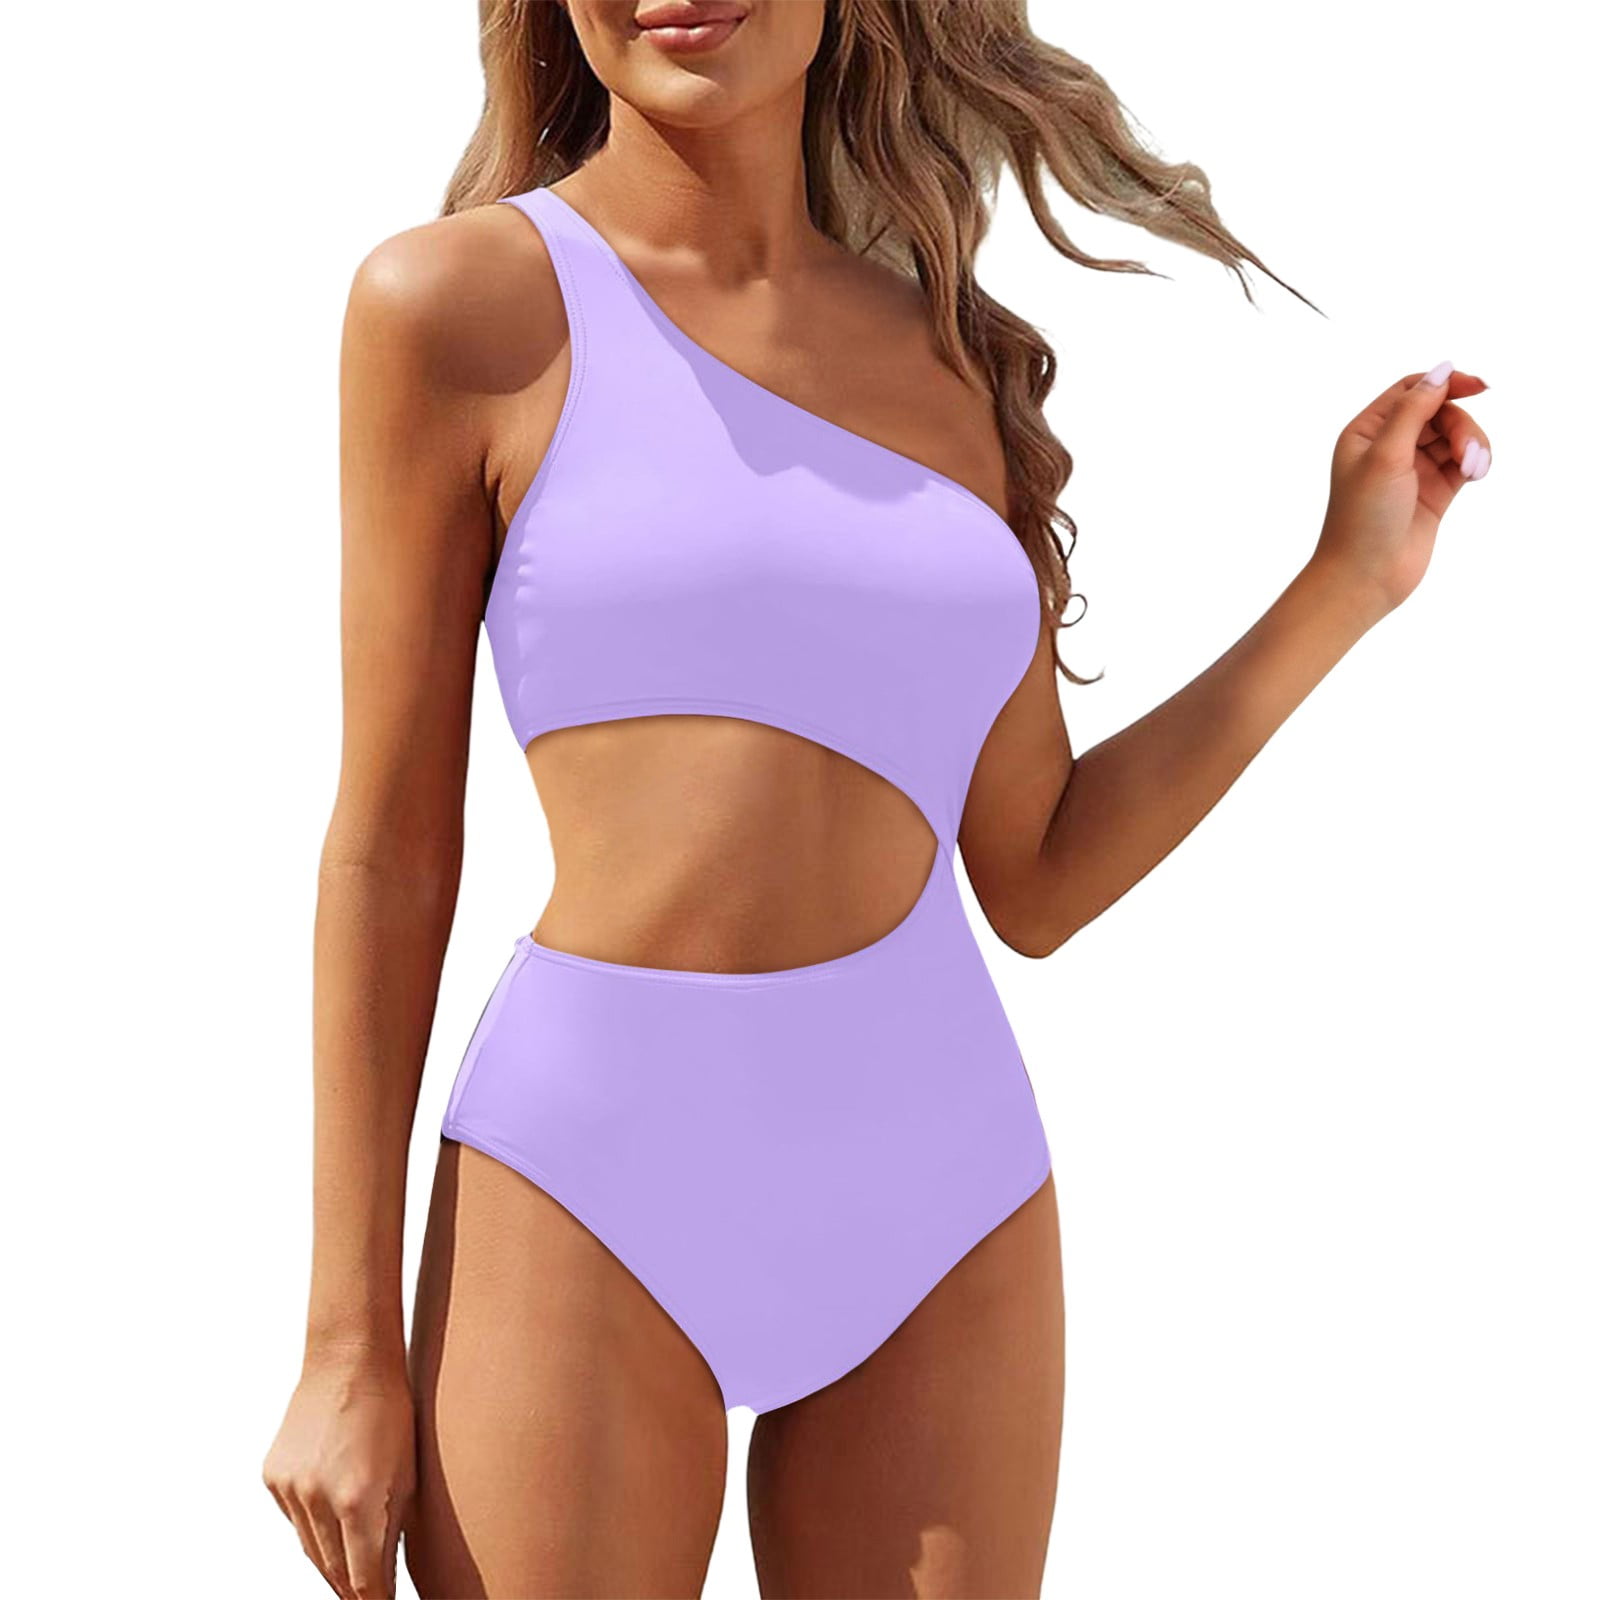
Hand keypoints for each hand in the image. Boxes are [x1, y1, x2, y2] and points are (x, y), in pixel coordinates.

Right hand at [263, 1348, 415, 1599]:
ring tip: (351, 1572)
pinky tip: (330, 1523)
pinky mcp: (273, 1477)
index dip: (377, 1599)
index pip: (365, 1580)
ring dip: (331, 1564)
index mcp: (358, 1499)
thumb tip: (383, 1576)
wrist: (348, 1359)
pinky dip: (311, 1528)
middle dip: (353, 1588)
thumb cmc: (389, 1409)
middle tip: (369, 1594)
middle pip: (333, 1572)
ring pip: (309, 1550)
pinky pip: (294, 1520)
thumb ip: (392, 1529)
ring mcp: (290, 1488)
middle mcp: (318, 1498)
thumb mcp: (406, 1472)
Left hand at [1311, 361, 1491, 621]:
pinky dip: (1475, 462)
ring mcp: (1413, 470)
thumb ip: (1414, 410)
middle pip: (1439, 412)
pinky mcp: (1434, 492)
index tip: (1479, 387)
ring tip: (1473, 470)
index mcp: (1366, 432)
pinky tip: (1477, 474)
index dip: (1446, 383)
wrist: (1365, 578)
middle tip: (1467, 453)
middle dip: (1460, 425)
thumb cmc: (1363, 519)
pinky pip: (1464, 462)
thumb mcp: (1385, 455)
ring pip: (1455, 437)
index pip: (1412, 390)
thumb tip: (1442, 370)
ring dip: (1471, 445)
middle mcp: (1388, 447)